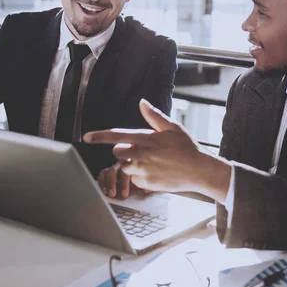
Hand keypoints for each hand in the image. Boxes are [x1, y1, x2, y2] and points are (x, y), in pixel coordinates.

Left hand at [84, 99, 231, 201]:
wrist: (199, 170)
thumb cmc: (187, 148)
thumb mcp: (172, 127)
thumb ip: (154, 116)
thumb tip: (142, 102)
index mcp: (145, 138)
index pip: (116, 136)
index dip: (99, 136)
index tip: (87, 137)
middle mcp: (141, 154)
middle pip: (117, 152)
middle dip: (123, 151)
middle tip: (139, 150)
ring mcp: (143, 170)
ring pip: (125, 167)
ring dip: (131, 164)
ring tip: (150, 162)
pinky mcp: (146, 184)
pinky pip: (134, 180)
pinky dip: (140, 177)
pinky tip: (154, 172)